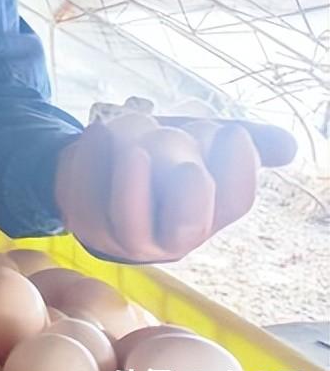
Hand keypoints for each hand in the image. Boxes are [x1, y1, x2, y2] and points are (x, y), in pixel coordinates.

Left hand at [54, 114, 296, 262]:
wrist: (93, 173)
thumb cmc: (154, 162)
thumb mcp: (195, 147)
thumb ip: (235, 145)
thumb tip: (286, 146)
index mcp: (206, 215)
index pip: (234, 202)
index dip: (238, 169)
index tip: (231, 133)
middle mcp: (170, 237)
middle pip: (188, 223)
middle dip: (190, 193)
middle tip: (186, 165)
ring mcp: (125, 236)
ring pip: (132, 216)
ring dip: (137, 164)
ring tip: (133, 141)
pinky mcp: (85, 219)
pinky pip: (89, 190)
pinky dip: (95, 154)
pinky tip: (98, 132)